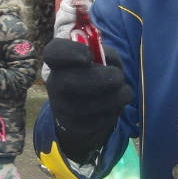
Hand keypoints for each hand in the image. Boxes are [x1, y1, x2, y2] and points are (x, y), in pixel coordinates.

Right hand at [44, 38, 132, 162]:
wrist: (86, 110)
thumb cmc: (95, 75)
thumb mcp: (101, 59)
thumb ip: (106, 55)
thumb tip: (108, 61)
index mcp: (59, 63)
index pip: (52, 52)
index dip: (70, 52)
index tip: (89, 56)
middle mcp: (55, 84)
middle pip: (67, 81)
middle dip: (100, 78)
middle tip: (119, 76)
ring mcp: (62, 108)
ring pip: (88, 104)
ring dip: (115, 96)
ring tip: (124, 91)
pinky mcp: (76, 126)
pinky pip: (98, 119)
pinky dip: (114, 111)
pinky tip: (115, 105)